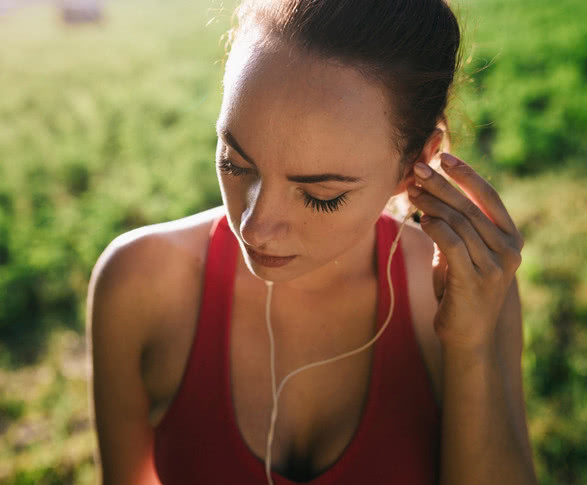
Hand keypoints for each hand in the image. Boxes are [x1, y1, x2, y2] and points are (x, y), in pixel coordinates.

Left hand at [406, 153, 523, 351]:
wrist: (467, 333)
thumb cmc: (460, 289)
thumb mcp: (464, 253)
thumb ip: (459, 227)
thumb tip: (433, 192)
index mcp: (510, 237)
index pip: (488, 197)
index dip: (466, 174)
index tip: (445, 156)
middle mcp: (508, 249)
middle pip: (469, 206)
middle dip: (441, 184)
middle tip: (417, 168)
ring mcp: (495, 265)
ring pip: (458, 222)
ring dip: (431, 203)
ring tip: (411, 192)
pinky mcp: (475, 280)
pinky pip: (452, 244)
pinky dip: (435, 227)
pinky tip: (422, 219)